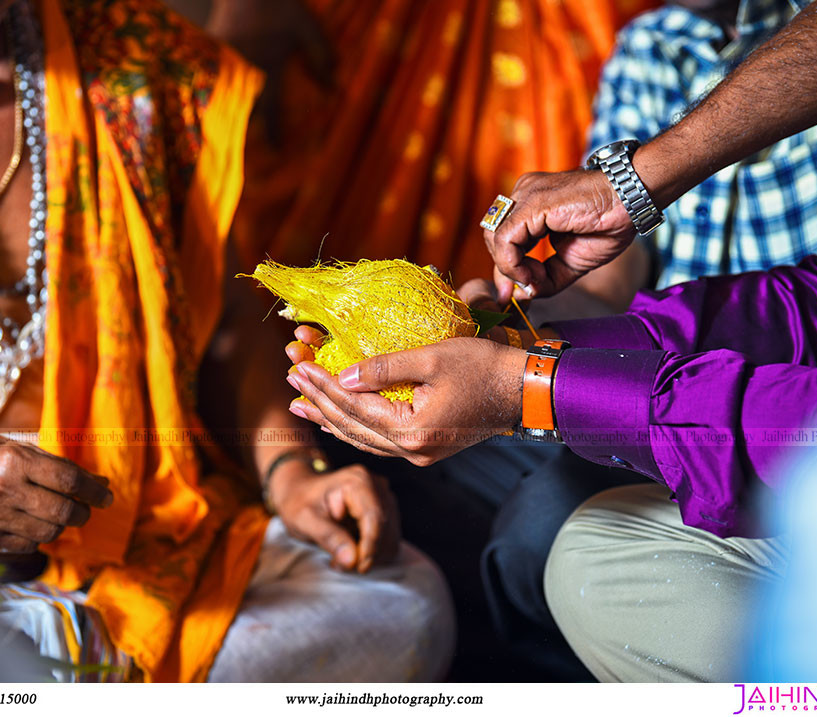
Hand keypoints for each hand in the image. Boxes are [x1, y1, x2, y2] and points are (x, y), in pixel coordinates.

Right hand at [0, 436, 112, 553]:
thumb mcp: (10, 447)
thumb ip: (53, 464)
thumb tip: (98, 480)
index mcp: (14, 461)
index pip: (70, 480)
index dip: (95, 489)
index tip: (107, 494)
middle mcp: (5, 490)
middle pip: (65, 511)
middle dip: (83, 511)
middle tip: (86, 507)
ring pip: (49, 531)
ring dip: (62, 524)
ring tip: (58, 513)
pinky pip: (28, 544)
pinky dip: (39, 536)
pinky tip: (34, 523)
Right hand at [207, 0, 332, 145]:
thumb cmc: (281, 4)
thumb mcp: (308, 27)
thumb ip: (321, 55)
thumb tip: (334, 87)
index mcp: (269, 65)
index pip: (272, 109)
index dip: (275, 132)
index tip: (277, 151)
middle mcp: (244, 66)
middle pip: (241, 108)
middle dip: (244, 130)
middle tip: (246, 150)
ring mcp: (225, 57)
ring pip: (222, 94)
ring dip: (227, 112)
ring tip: (227, 131)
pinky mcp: (212, 47)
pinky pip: (212, 75)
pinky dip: (214, 89)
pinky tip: (213, 99)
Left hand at [270, 462, 399, 572]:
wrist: (299, 492)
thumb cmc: (299, 502)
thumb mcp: (304, 520)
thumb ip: (328, 537)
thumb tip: (352, 561)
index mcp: (358, 482)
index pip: (374, 518)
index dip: (371, 546)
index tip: (359, 567)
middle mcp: (377, 486)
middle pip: (385, 530)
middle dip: (366, 554)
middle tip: (337, 564)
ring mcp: (384, 499)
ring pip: (390, 539)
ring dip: (368, 557)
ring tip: (339, 558)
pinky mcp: (386, 512)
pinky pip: (388, 541)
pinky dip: (371, 554)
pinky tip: (349, 552)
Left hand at [285, 337, 524, 465]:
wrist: (525, 392)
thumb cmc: (485, 367)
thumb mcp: (433, 357)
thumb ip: (385, 368)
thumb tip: (343, 375)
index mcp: (412, 431)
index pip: (353, 408)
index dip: (322, 385)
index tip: (298, 365)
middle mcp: (412, 452)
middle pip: (351, 428)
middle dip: (318, 402)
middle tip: (290, 378)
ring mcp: (420, 455)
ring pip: (362, 440)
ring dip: (329, 420)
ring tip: (300, 405)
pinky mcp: (426, 449)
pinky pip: (379, 442)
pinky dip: (354, 429)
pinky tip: (338, 420)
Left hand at [483, 169, 635, 303]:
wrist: (633, 199)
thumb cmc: (608, 223)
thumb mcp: (570, 262)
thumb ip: (544, 278)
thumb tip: (521, 295)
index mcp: (530, 203)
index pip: (503, 239)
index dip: (507, 269)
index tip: (520, 292)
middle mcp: (522, 194)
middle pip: (494, 239)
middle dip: (506, 270)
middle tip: (528, 288)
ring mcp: (525, 195)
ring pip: (495, 238)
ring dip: (510, 268)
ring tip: (535, 280)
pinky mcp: (532, 203)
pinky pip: (506, 239)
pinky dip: (513, 264)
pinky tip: (532, 275)